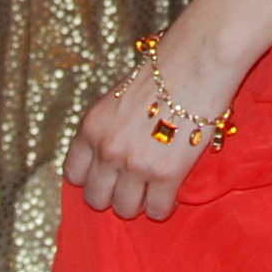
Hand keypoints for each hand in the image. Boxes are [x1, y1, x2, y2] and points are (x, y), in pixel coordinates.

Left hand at [63, 38, 231, 222]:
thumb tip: (115, 148)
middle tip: (132, 188)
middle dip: (112, 196)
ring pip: (125, 209)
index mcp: (91, 126)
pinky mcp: (165, 175)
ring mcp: (134, 165)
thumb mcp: (119, 96)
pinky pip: (157, 210)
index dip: (91, 179)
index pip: (73, 174)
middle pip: (96, 199)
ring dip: (139, 204)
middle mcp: (107, 149)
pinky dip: (164, 206)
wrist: (197, 61)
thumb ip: (111, 126)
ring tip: (152, 192)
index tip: (107, 177)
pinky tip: (171, 193)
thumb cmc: (164, 70)